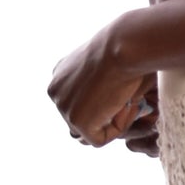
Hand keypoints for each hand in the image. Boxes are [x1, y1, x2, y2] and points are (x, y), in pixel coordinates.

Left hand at [48, 24, 155, 149]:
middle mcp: (56, 90)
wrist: (124, 45)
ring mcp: (64, 107)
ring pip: (90, 130)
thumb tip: (122, 103)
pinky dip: (118, 127)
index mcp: (61, 73)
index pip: (77, 102)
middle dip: (105, 115)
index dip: (103, 103)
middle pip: (79, 119)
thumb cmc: (127, 48)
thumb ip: (104, 84)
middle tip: (128, 98)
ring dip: (112, 120)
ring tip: (128, 99)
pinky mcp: (77, 121)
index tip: (122, 90)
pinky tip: (125, 104)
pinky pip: (99, 139)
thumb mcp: (109, 63)